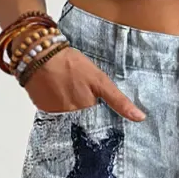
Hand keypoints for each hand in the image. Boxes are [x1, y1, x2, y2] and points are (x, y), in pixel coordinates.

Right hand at [24, 46, 145, 121]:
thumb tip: (140, 118)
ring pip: (69, 117)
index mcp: (87, 112)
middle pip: (83, 121)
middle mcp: (71, 119)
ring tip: (69, 89)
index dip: (101, 117)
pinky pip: (54, 113)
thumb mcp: (100, 81)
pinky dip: (57, 104)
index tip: (102, 111)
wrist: (38, 54)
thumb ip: (119, 101)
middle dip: (85, 111)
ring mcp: (55, 116)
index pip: (98, 123)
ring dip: (70, 107)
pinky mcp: (43, 111)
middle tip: (81, 92)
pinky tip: (57, 90)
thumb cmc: (70, 64)